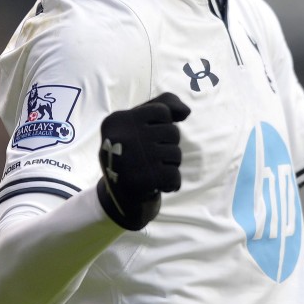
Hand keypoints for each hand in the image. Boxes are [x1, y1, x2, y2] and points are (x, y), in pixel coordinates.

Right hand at [96, 92, 190, 229]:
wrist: (118, 199)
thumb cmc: (134, 153)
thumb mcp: (140, 122)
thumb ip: (164, 104)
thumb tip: (186, 111)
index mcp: (117, 119)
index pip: (163, 110)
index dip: (163, 126)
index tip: (147, 138)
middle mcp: (122, 136)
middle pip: (172, 132)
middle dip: (168, 146)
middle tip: (149, 159)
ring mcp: (132, 158)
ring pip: (176, 154)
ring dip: (170, 165)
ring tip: (151, 171)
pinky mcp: (142, 180)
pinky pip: (175, 176)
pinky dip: (171, 183)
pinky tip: (156, 185)